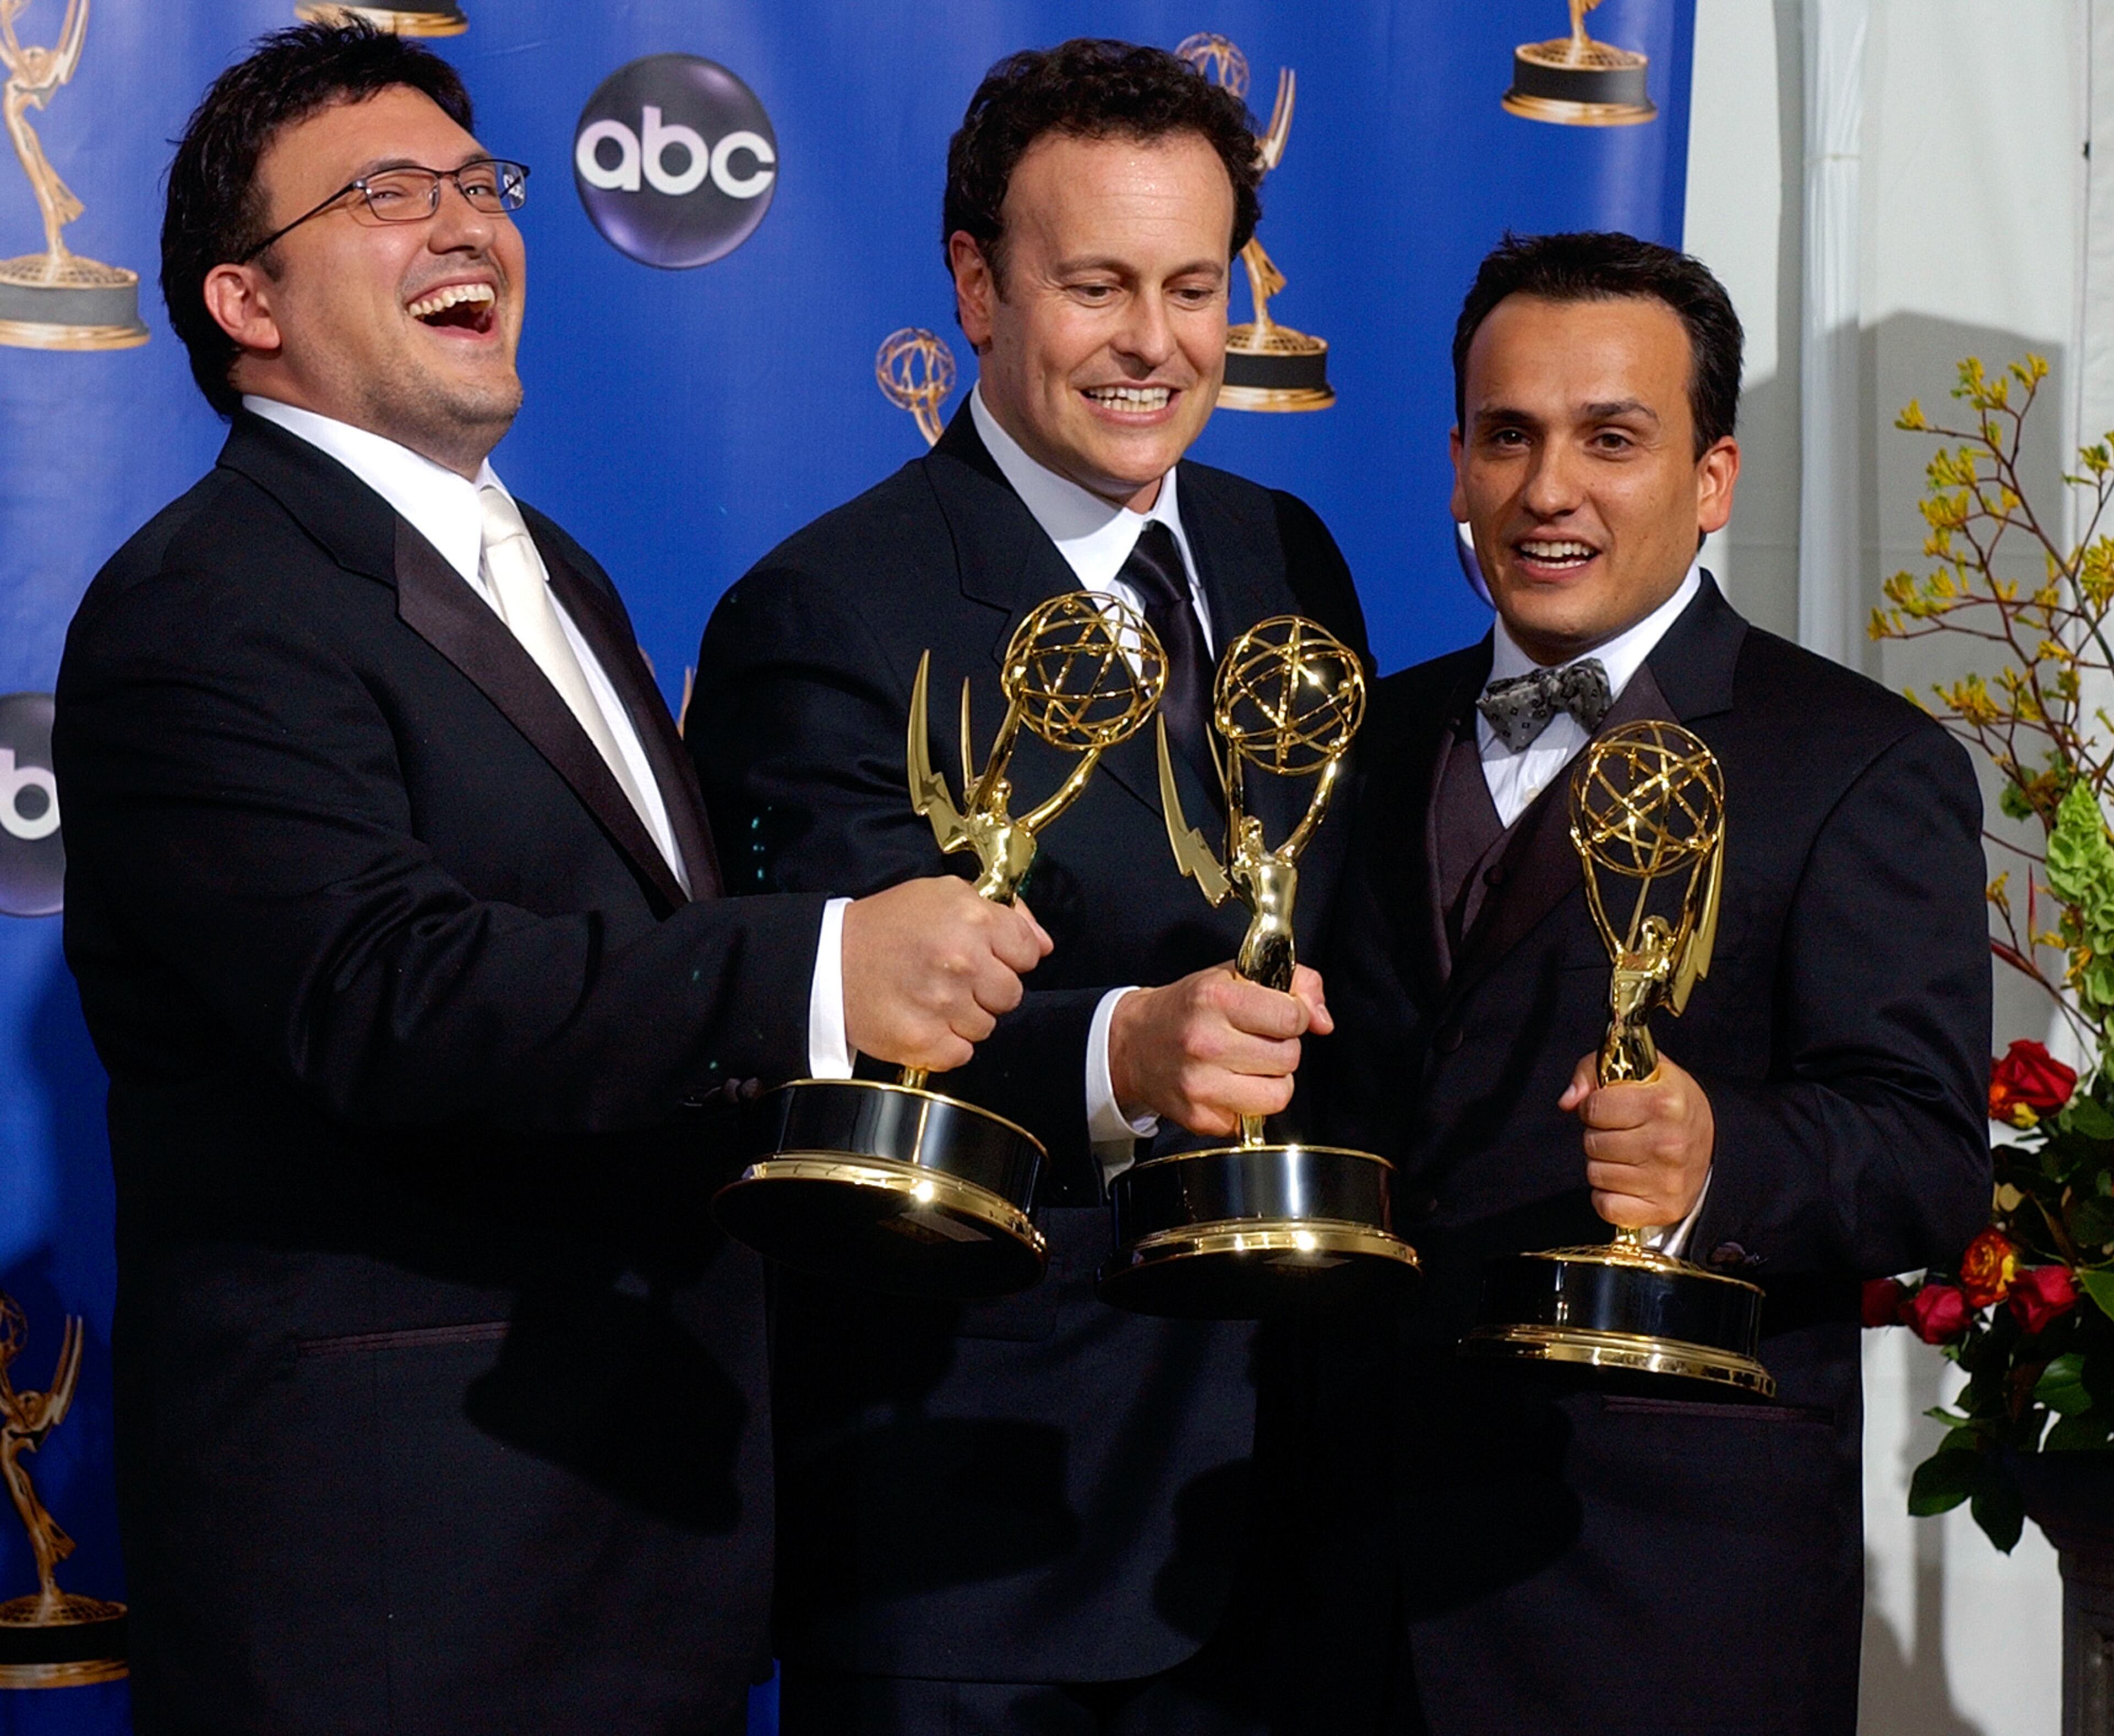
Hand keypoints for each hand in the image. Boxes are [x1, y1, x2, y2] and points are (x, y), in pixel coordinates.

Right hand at [840, 879, 1051, 1071]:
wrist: (828, 961)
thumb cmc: (888, 926)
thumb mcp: (943, 896)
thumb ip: (1002, 914)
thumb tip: (1042, 942)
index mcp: (972, 919)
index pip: (1028, 952)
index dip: (1009, 956)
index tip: (986, 955)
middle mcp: (961, 961)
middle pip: (1011, 994)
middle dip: (988, 989)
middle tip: (954, 978)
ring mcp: (943, 1004)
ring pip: (987, 1027)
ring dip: (965, 1017)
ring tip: (932, 997)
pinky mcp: (923, 1041)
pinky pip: (962, 1054)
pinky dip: (945, 1044)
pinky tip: (924, 1021)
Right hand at [1107, 963, 1331, 1138]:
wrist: (1133, 1044)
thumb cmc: (1189, 1007)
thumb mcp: (1236, 974)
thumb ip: (1294, 983)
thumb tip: (1323, 1021)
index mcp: (1216, 997)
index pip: (1292, 1017)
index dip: (1294, 1017)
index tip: (1280, 1016)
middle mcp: (1206, 1042)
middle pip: (1289, 1058)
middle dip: (1282, 1049)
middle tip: (1257, 1041)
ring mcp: (1201, 1085)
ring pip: (1279, 1095)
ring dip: (1271, 1082)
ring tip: (1248, 1066)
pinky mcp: (1200, 1118)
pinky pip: (1253, 1120)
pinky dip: (1247, 1105)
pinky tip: (1226, 1085)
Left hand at [1558, 1051, 1714, 1228]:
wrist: (1714, 1143)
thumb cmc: (1672, 1105)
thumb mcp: (1641, 1071)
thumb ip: (1593, 1071)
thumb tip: (1569, 1101)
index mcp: (1663, 1103)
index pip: (1594, 1107)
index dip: (1593, 1107)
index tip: (1608, 1108)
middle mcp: (1667, 1143)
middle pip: (1592, 1143)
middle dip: (1598, 1136)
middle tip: (1621, 1133)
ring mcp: (1667, 1180)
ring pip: (1595, 1174)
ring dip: (1602, 1165)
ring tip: (1627, 1154)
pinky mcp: (1662, 1209)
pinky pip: (1606, 1206)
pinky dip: (1608, 1196)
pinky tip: (1626, 1180)